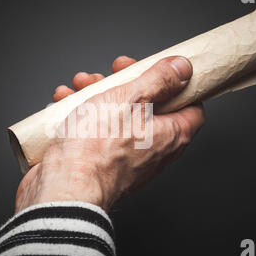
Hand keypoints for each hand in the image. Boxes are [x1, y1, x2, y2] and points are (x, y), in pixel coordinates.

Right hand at [15, 56, 204, 212]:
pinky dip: (85, 114)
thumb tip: (182, 68)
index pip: (192, 107)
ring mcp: (127, 158)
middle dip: (129, 83)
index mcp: (170, 135)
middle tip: (115, 72)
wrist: (64, 188)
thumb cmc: (96, 149)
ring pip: (120, 116)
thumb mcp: (129, 99)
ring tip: (82, 84)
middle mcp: (153, 150)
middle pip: (151, 106)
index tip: (163, 70)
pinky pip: (99, 132)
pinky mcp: (102, 162)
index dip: (179, 84)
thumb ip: (159, 81)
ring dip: (101, 94)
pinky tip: (66, 101)